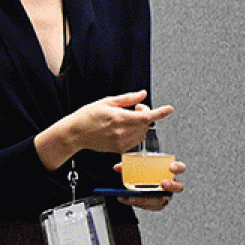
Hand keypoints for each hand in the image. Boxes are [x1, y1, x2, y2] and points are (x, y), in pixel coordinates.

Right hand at [35, 90, 173, 170]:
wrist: (76, 133)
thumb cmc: (88, 116)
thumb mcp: (107, 101)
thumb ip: (128, 99)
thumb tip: (142, 94)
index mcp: (119, 118)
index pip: (146, 116)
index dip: (160, 112)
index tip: (169, 109)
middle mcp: (121, 132)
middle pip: (145, 123)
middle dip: (144, 114)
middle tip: (134, 107)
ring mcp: (121, 142)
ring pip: (142, 132)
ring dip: (140, 124)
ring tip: (126, 118)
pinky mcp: (119, 149)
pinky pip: (136, 141)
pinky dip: (135, 133)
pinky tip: (124, 128)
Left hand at [116, 160, 185, 210]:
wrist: (142, 174)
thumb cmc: (143, 166)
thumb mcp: (136, 161)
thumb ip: (128, 163)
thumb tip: (117, 168)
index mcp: (170, 169)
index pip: (180, 168)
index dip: (178, 168)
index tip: (171, 168)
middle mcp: (171, 183)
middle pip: (178, 187)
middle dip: (171, 186)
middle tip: (163, 184)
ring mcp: (165, 195)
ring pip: (162, 201)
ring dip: (148, 200)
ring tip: (133, 197)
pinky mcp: (157, 204)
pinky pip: (150, 206)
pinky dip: (137, 203)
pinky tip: (127, 199)